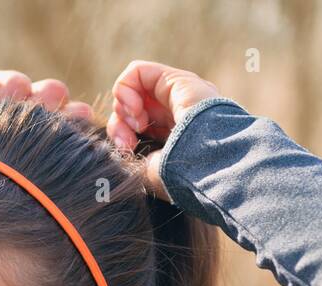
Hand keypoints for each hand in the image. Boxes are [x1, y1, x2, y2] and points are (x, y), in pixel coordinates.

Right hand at [0, 59, 93, 168]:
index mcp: (34, 138)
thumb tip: (69, 169)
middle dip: (45, 107)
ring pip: (17, 82)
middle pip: (50, 94)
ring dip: (9, 98)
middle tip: (31, 127)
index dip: (73, 122)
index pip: (69, 119)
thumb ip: (32, 181)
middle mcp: (15, 112)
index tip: (73, 129)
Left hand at [104, 60, 220, 200]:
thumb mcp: (150, 173)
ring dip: (123, 108)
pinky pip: (136, 71)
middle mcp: (179, 111)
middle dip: (120, 124)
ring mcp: (179, 93)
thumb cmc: (182, 178)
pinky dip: (125, 89)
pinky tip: (135, 110)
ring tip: (135, 125)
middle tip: (127, 143)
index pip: (137, 125)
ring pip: (133, 88)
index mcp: (176, 134)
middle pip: (132, 107)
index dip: (122, 136)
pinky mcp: (176, 79)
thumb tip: (112, 151)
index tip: (126, 151)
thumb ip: (132, 159)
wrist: (209, 165)